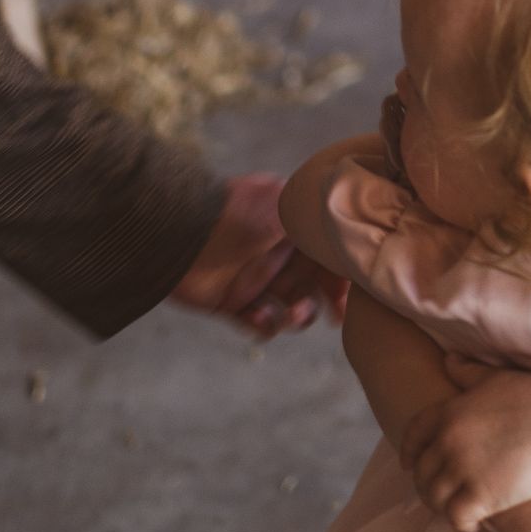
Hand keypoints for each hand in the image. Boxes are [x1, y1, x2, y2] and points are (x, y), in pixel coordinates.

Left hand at [171, 172, 339, 337]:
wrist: (180, 234)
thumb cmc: (236, 215)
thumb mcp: (285, 204)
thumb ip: (318, 215)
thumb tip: (350, 224)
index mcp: (291, 227)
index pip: (327, 253)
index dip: (343, 274)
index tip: (350, 293)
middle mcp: (276, 253)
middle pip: (315, 284)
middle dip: (326, 300)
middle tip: (334, 314)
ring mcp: (255, 279)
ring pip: (292, 307)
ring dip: (298, 316)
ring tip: (289, 315)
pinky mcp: (233, 303)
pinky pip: (261, 323)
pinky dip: (266, 326)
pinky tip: (260, 319)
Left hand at [401, 356, 530, 531]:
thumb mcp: (494, 378)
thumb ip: (467, 372)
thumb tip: (449, 360)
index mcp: (448, 412)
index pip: (412, 436)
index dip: (408, 453)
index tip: (409, 465)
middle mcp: (448, 440)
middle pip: (421, 473)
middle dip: (427, 487)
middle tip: (442, 496)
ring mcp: (462, 469)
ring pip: (434, 499)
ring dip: (443, 508)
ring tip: (459, 514)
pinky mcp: (482, 494)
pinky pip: (456, 518)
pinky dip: (462, 526)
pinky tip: (476, 527)